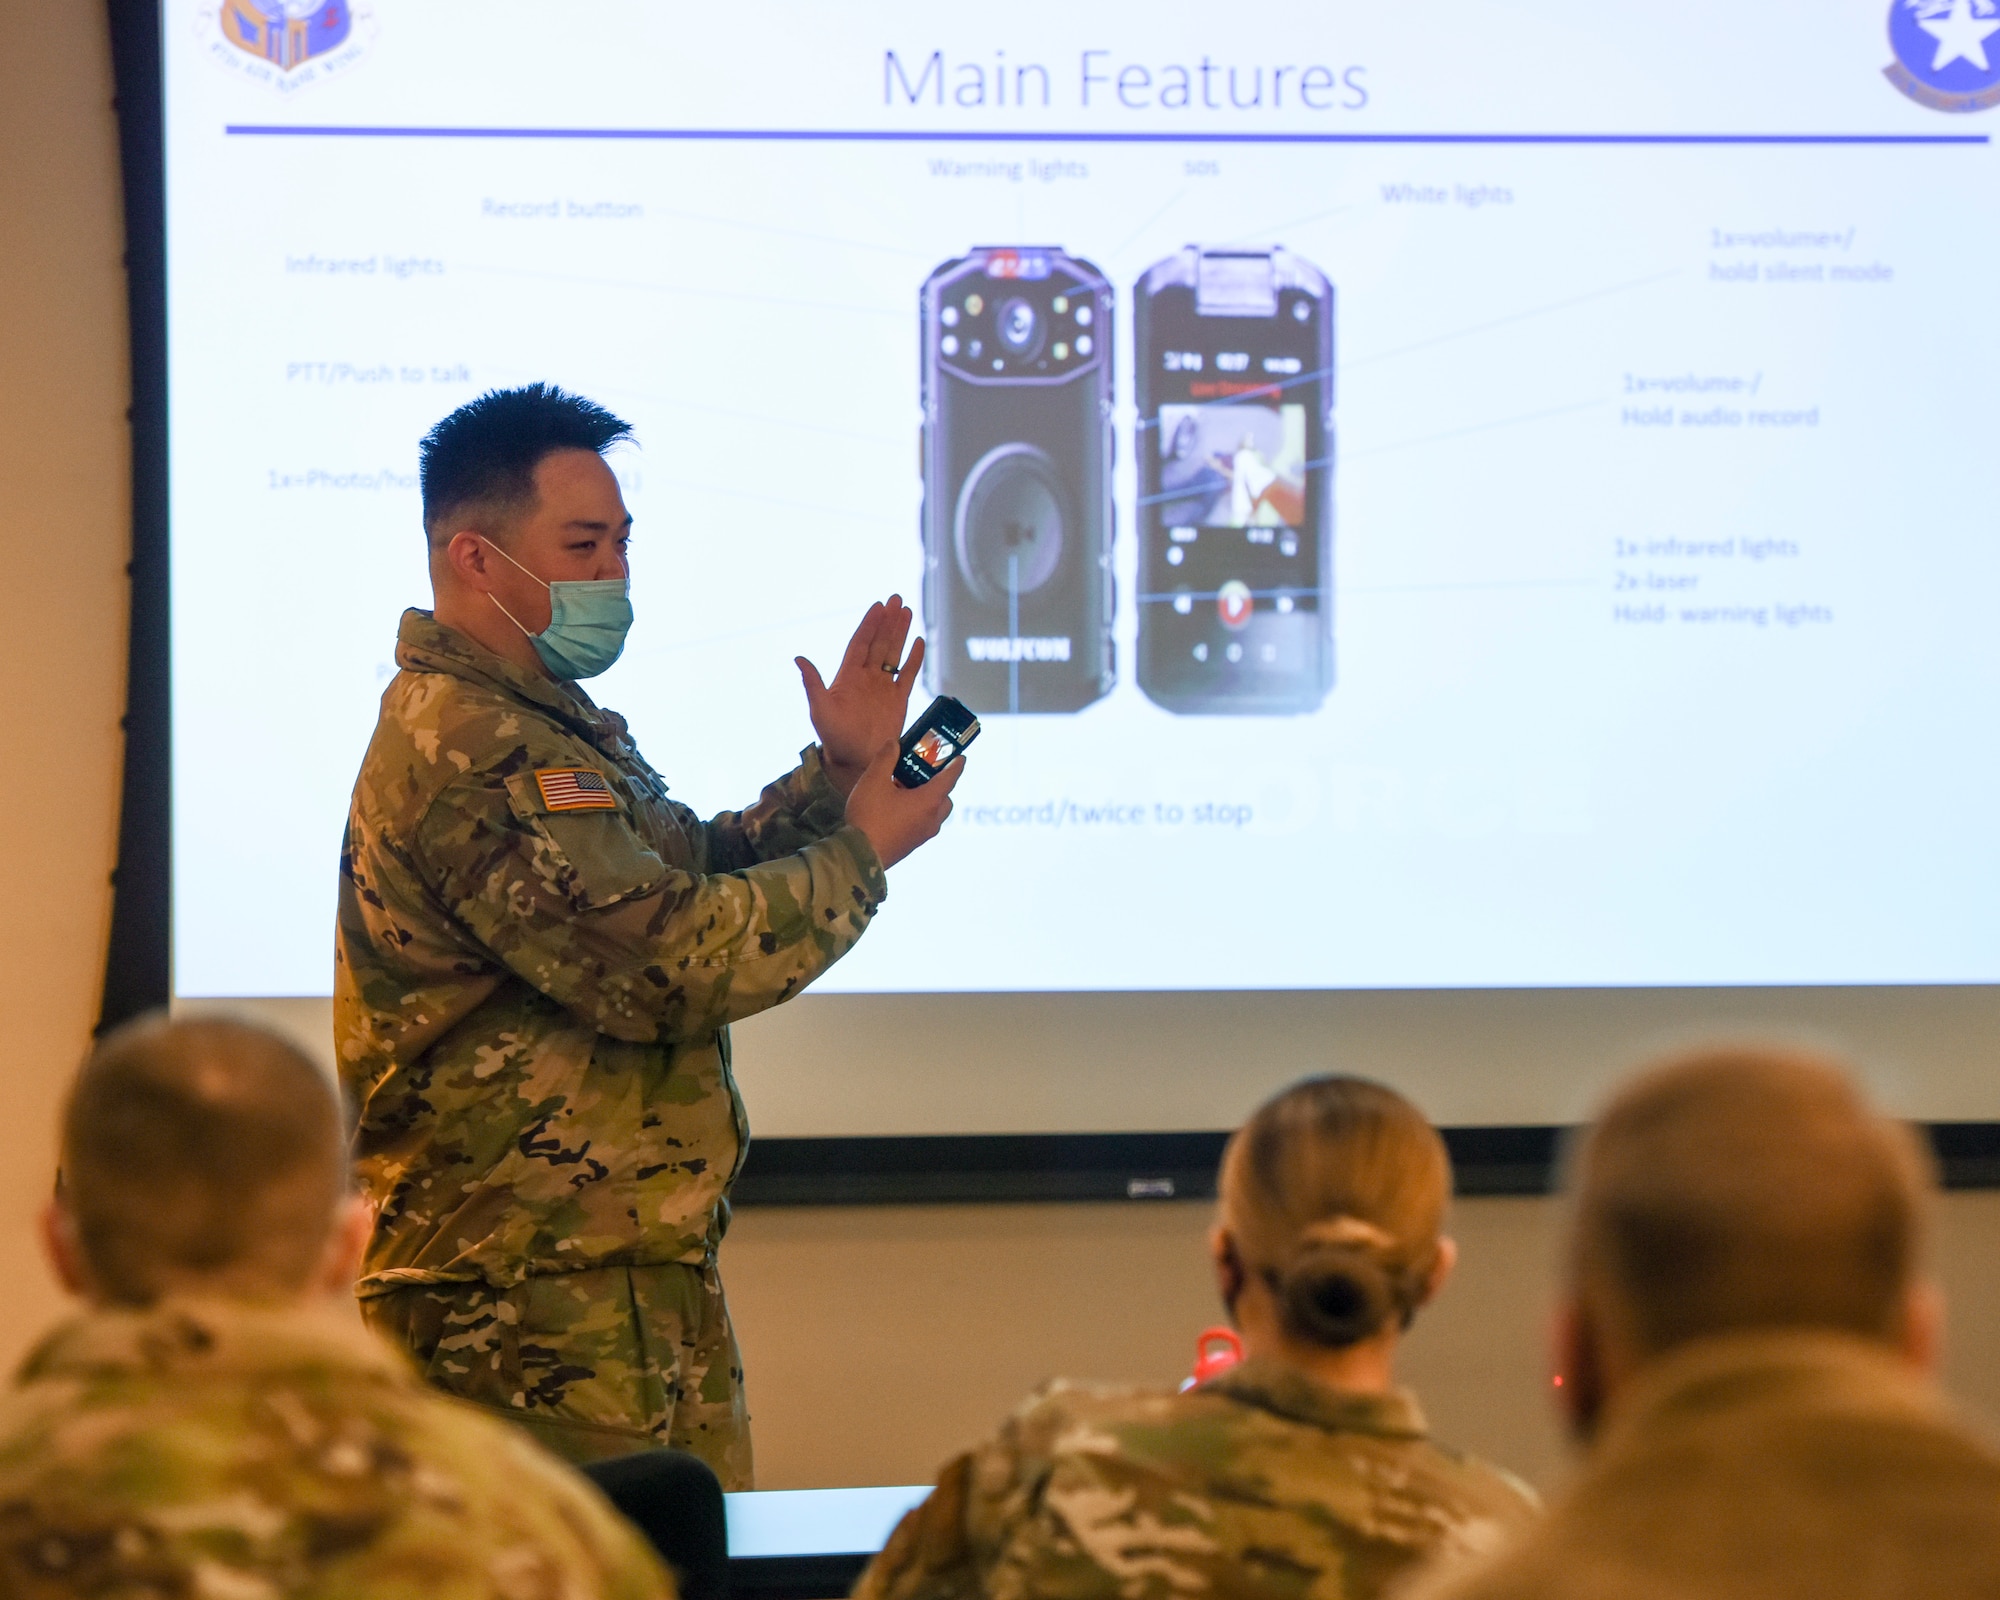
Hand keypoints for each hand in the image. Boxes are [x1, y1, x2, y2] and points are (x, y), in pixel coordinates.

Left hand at [797, 596, 924, 797]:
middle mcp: (866, 677)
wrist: (855, 760)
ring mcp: (883, 687)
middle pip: (880, 642)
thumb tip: (799, 658)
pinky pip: (908, 675)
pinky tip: (920, 642)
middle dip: (888, 621)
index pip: (861, 643)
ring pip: (894, 653)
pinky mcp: (899, 700)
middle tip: (897, 599)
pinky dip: (915, 659)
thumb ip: (813, 683)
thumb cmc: (834, 737)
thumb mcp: (819, 710)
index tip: (878, 606)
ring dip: (901, 633)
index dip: (869, 624)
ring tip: (908, 612)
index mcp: (848, 676)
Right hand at [843, 739, 961, 868]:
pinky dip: (917, 813)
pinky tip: (895, 808)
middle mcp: (931, 820)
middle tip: (922, 773)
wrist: (859, 857)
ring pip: (933, 814)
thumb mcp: (874, 780)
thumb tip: (894, 744)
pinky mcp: (911, 846)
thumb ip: (886, 758)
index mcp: (929, 802)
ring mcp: (922, 836)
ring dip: (926, 800)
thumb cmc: (869, 816)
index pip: (950, 778)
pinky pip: (922, 824)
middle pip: (944, 799)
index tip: (961, 757)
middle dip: (939, 784)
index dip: (956, 765)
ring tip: (903, 790)